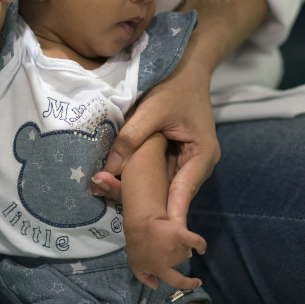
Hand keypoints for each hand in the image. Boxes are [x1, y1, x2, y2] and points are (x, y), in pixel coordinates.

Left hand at [102, 60, 219, 222]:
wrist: (186, 68)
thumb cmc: (175, 86)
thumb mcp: (153, 108)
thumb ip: (132, 138)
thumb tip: (110, 169)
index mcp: (202, 154)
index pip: (184, 190)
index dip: (172, 214)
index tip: (166, 236)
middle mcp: (197, 165)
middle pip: (170, 194)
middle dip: (143, 203)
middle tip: (112, 205)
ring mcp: (185, 164)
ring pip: (160, 186)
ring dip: (135, 190)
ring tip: (102, 187)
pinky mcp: (172, 160)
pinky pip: (155, 175)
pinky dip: (136, 178)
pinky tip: (110, 179)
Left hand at [126, 216, 206, 290]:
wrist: (139, 225)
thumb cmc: (136, 245)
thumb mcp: (135, 266)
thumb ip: (145, 278)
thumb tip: (155, 286)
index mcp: (161, 270)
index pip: (178, 282)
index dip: (189, 284)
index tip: (197, 283)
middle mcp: (171, 261)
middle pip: (180, 259)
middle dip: (174, 253)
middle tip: (163, 244)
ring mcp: (176, 247)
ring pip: (185, 250)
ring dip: (181, 245)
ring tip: (168, 237)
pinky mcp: (180, 234)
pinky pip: (196, 241)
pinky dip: (200, 245)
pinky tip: (201, 248)